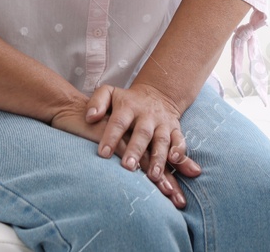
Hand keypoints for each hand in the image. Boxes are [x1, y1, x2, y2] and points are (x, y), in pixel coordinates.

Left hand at [85, 82, 200, 208]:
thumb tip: (89, 117)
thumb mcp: (109, 93)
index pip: (118, 122)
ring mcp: (162, 123)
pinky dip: (179, 150)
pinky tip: (175, 161)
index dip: (111, 137)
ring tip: (153, 176)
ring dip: (159, 158)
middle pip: (142, 133)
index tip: (102, 154)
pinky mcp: (175, 130)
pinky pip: (180, 140)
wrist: (157, 94)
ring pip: (162, 140)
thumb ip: (97, 102)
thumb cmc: (126, 101)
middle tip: (128, 167)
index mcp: (128, 107)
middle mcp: (147, 116)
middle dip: (136, 150)